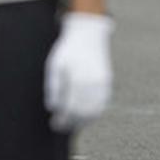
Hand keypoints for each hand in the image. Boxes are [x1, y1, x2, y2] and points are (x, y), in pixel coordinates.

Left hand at [44, 12, 113, 131]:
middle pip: (83, 113)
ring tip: (72, 123)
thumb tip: (53, 107)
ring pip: (95, 111)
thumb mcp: (55, 65)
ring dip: (83, 121)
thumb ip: (54, 87)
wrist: (88, 34)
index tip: (55, 124)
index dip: (62, 120)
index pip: (71, 109)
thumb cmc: (68, 50)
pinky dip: (94, 113)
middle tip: (61, 126)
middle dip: (71, 123)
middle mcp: (92, 84)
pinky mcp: (107, 82)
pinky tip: (84, 114)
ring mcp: (102, 83)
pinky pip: (102, 104)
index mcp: (78, 79)